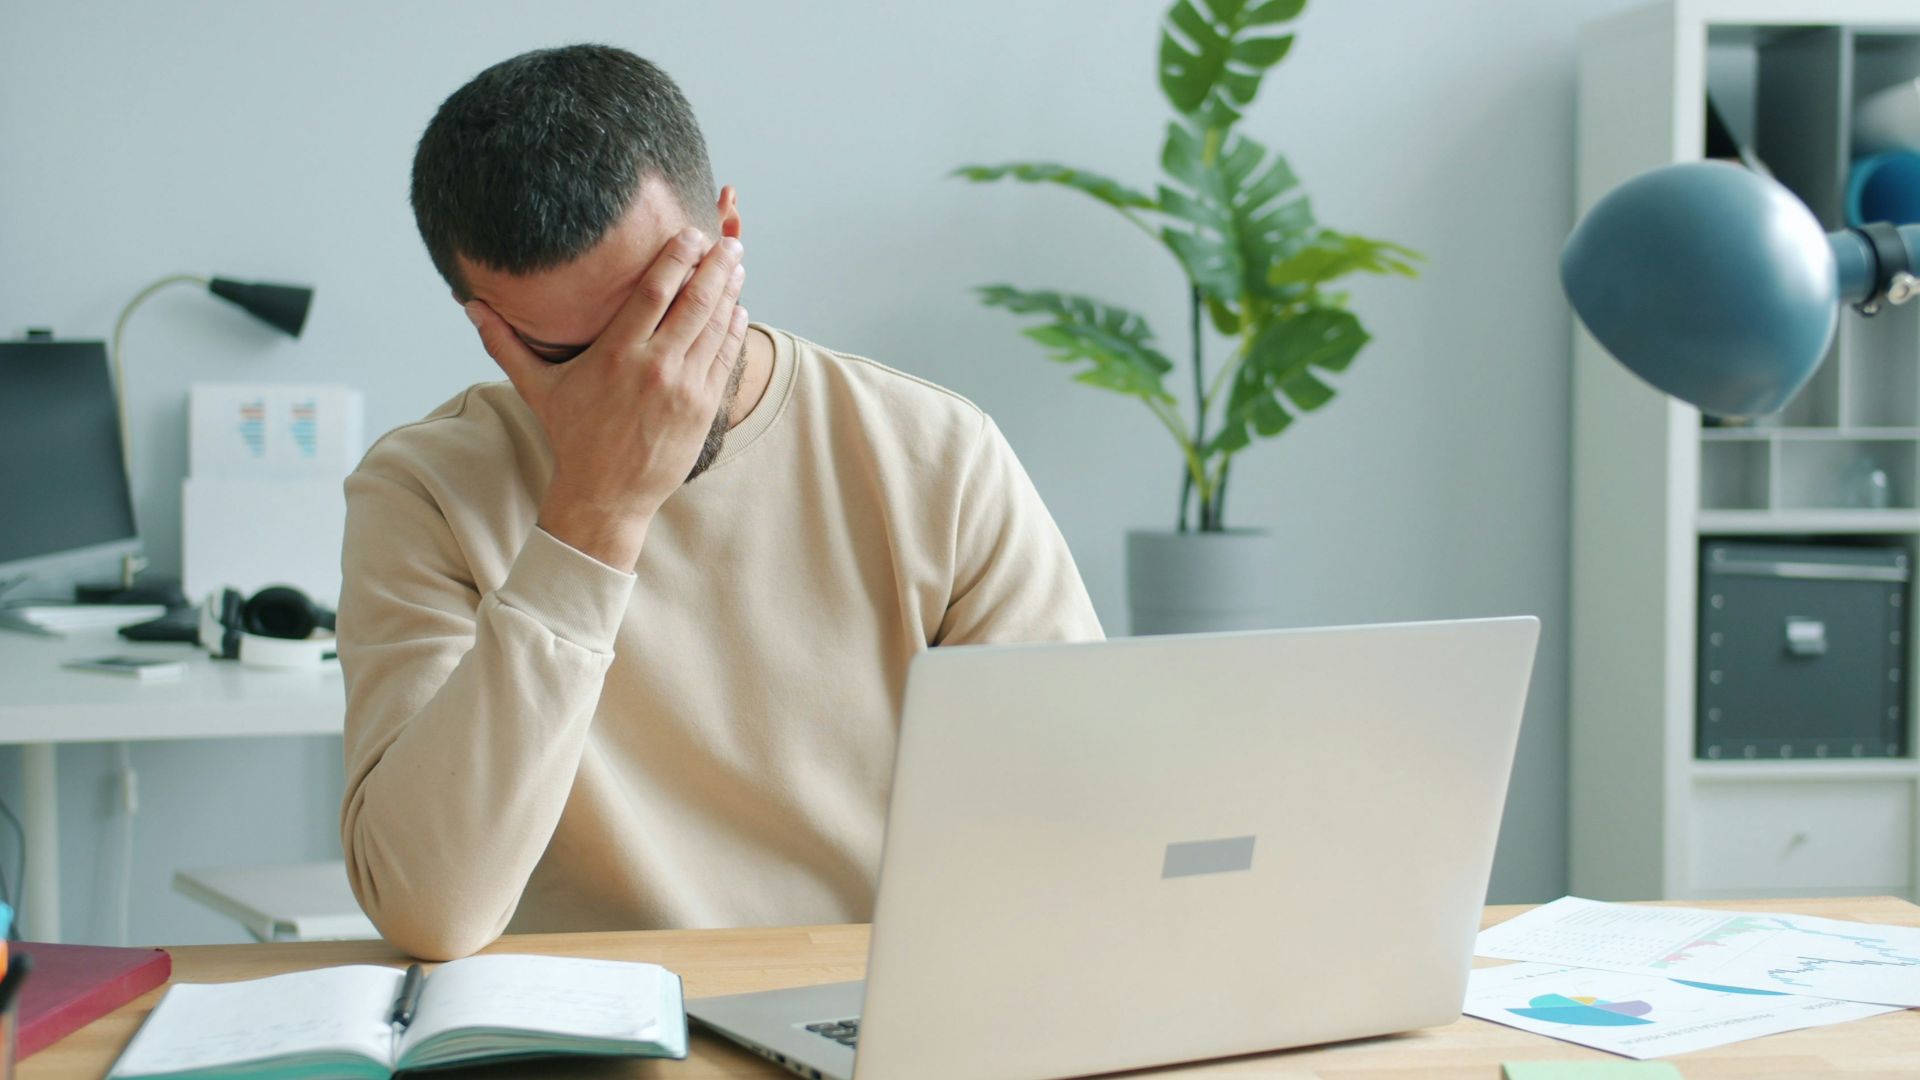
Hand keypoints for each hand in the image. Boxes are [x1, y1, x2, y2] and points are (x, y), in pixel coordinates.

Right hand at [465, 229, 748, 569]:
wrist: (607, 494)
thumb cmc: (573, 437)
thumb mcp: (537, 388)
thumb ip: (506, 343)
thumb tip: (469, 306)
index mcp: (616, 355)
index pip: (654, 292)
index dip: (676, 258)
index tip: (690, 235)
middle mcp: (654, 367)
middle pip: (694, 302)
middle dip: (714, 267)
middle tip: (726, 240)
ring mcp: (683, 388)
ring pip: (714, 328)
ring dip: (729, 292)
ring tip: (737, 264)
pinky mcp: (702, 408)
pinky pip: (724, 359)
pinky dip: (733, 331)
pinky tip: (737, 308)